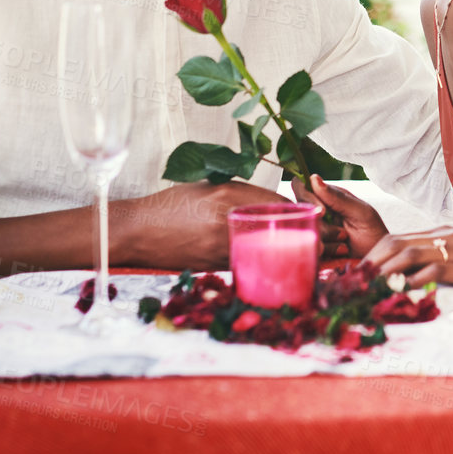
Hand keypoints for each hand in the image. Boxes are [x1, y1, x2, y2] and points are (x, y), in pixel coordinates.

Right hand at [113, 181, 288, 269]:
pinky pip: (245, 264)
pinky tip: (268, 263)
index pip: (277, 202)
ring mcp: (219, 247)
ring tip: (300, 252)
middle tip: (316, 239)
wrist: (136, 232)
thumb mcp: (207, 187)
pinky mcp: (212, 267)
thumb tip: (273, 202)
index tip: (303, 212)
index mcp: (226, 195)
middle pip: (277, 228)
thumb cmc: (170, 205)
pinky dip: (259, 263)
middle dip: (300, 234)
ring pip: (265, 250)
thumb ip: (239, 193)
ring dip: (284, 252)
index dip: (296, 209)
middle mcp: (226, 222)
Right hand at [307, 175, 388, 258]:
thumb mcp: (360, 212)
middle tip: (342, 233)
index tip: (324, 211)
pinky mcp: (311, 249)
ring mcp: (312, 231)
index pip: (303, 188)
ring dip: (327, 238)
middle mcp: (315, 212)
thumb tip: (314, 178)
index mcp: (326, 198)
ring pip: (303, 230)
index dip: (307, 197)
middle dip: (322, 225)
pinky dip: (327, 251)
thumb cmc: (372, 232)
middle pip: (299, 211)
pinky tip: (341, 252)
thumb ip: (337, 197)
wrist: (376, 261)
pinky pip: (307, 248)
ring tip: (345, 241)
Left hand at [361, 224, 452, 289]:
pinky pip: (430, 271)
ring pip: (406, 254)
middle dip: (369, 263)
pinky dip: (410, 281)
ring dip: (382, 272)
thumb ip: (443, 258)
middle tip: (354, 284)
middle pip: (394, 244)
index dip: (372, 255)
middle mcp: (441, 236)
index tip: (358, 274)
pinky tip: (398, 293)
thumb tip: (417, 277)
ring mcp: (452, 248)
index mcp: (440, 231)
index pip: (396, 238)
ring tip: (366, 290)